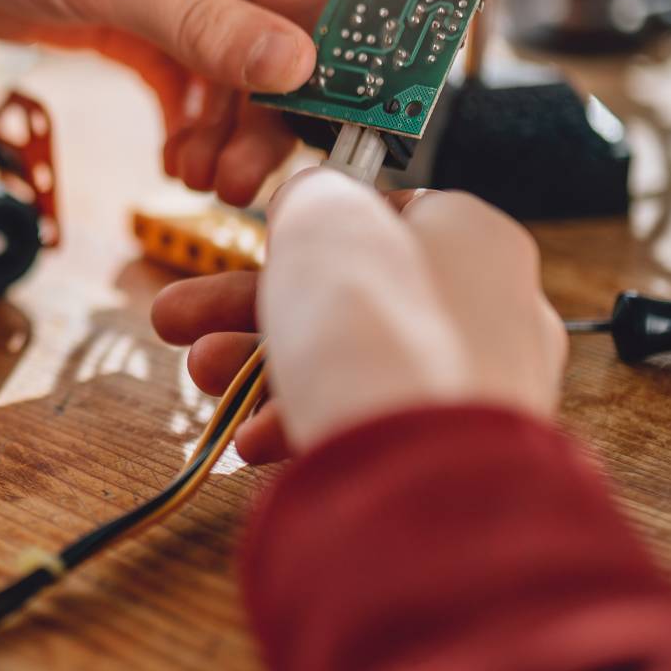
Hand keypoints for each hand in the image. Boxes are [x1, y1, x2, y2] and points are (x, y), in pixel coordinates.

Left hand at [0, 0, 331, 203]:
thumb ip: (204, 23)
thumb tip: (299, 67)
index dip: (332, 67)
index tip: (334, 136)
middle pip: (272, 49)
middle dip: (263, 119)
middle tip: (237, 183)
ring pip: (226, 76)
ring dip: (222, 132)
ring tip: (196, 177)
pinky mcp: (126, 26)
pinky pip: (180, 83)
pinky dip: (185, 123)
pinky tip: (176, 158)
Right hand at [151, 170, 566, 460]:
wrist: (418, 475)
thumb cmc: (372, 326)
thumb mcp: (323, 219)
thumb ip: (310, 194)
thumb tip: (307, 200)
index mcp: (476, 238)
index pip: (387, 214)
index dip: (311, 227)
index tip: (258, 243)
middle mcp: (490, 310)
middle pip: (348, 295)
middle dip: (248, 308)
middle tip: (181, 319)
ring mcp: (473, 389)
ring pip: (348, 362)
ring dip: (256, 368)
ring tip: (201, 377)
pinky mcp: (447, 455)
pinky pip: (364, 423)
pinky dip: (302, 420)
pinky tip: (248, 440)